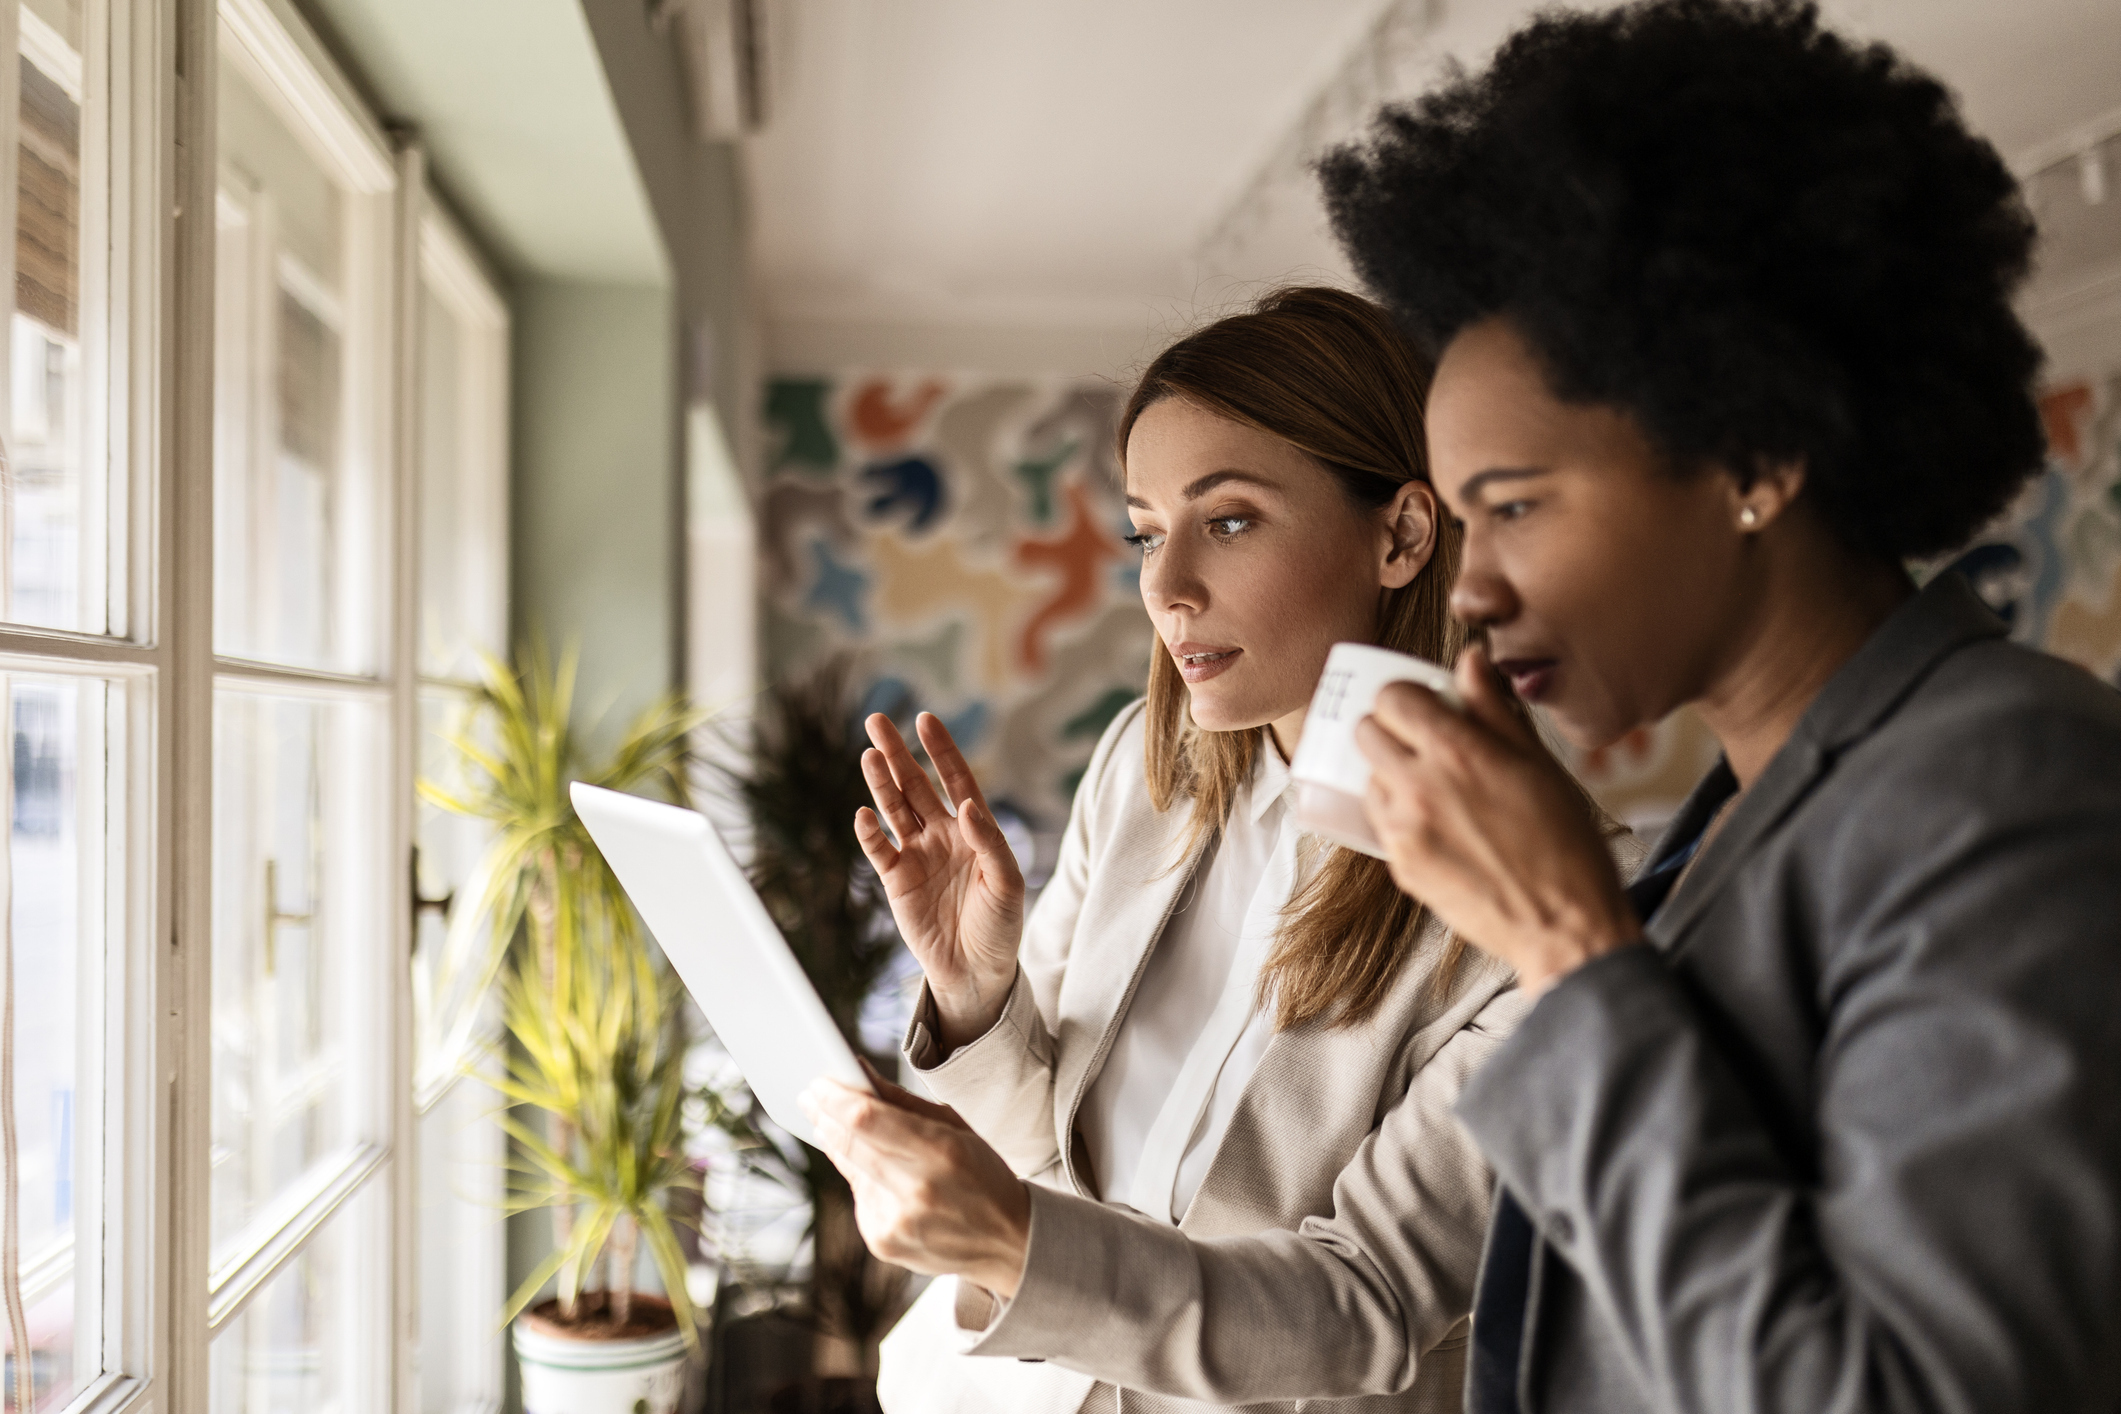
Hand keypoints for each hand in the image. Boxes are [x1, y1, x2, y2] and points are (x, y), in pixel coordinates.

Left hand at [800, 1070, 1031, 1298]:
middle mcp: (916, 1191)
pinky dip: (860, 1178)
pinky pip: (859, 1196)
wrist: (1008, 1242)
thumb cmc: (983, 1175)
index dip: (836, 1098)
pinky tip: (876, 1171)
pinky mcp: (883, 1242)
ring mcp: (897, 1222)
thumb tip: (859, 1075)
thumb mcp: (956, 1127)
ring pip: (849, 1169)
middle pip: (849, 1143)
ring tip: (833, 1123)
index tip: (819, 1082)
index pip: (867, 1120)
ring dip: (838, 1143)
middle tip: (810, 1096)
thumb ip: (903, 1102)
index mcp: (942, 1152)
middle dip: (824, 1115)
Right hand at [854, 712, 1024, 1047]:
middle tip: (877, 720)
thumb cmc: (999, 926)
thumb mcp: (1008, 884)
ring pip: (894, 809)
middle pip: (916, 785)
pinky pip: (879, 850)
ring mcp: (916, 855)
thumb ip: (990, 842)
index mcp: (973, 829)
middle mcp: (941, 834)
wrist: (975, 971)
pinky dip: (869, 832)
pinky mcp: (895, 881)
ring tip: (868, 754)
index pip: (956, 779)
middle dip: (898, 753)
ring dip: (881, 783)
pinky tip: (864, 813)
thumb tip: (968, 805)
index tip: (926, 720)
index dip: (941, 751)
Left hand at [1355, 644, 1638, 994]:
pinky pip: (1380, 823)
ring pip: (1368, 778)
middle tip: (1420, 740)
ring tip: (1430, 786)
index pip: (1393, 698)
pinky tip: (1433, 822)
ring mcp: (1405, 831)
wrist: (1563, 927)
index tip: (1422, 704)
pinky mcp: (1400, 867)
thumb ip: (1495, 708)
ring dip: (1389, 773)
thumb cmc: (1566, 845)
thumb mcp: (1540, 764)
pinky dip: (1396, 814)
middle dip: (1389, 728)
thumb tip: (1471, 660)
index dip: (1406, 695)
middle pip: (1366, 732)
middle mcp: (1420, 788)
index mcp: (1459, 754)